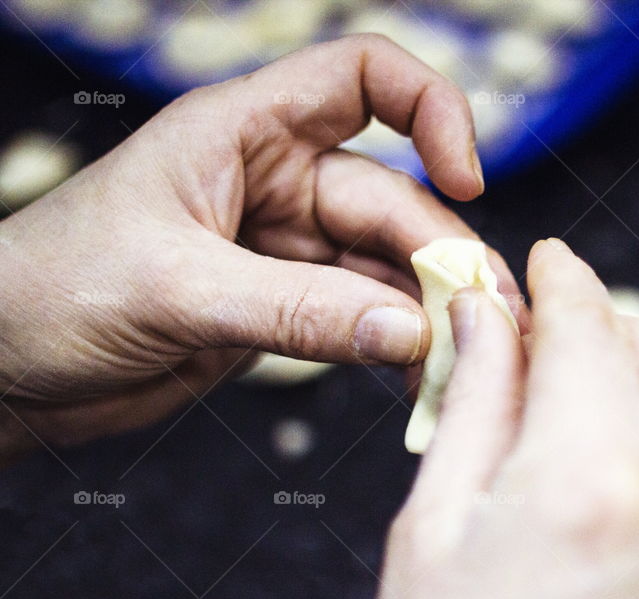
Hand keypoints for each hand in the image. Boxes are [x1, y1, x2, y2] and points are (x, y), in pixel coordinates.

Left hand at [0, 35, 526, 451]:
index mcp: (243, 132)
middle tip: (484, 319)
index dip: (430, 110)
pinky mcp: (284, 307)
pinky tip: (418, 373)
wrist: (2, 369)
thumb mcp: (176, 290)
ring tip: (465, 356)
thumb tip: (408, 331)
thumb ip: (297, 310)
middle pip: (392, 199)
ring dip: (427, 308)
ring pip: (384, 266)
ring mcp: (284, 248)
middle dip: (440, 256)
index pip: (362, 78)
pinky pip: (360, 316)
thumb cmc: (50, 292)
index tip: (466, 179)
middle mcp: (274, 180)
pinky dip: (393, 344)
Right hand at [376, 239, 638, 598]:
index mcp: (586, 480)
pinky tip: (615, 431)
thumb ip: (475, 400)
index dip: (562, 280)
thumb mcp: (437, 523)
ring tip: (572, 380)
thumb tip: (484, 311)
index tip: (542, 259)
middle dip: (600, 318)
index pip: (588, 329)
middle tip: (538, 329)